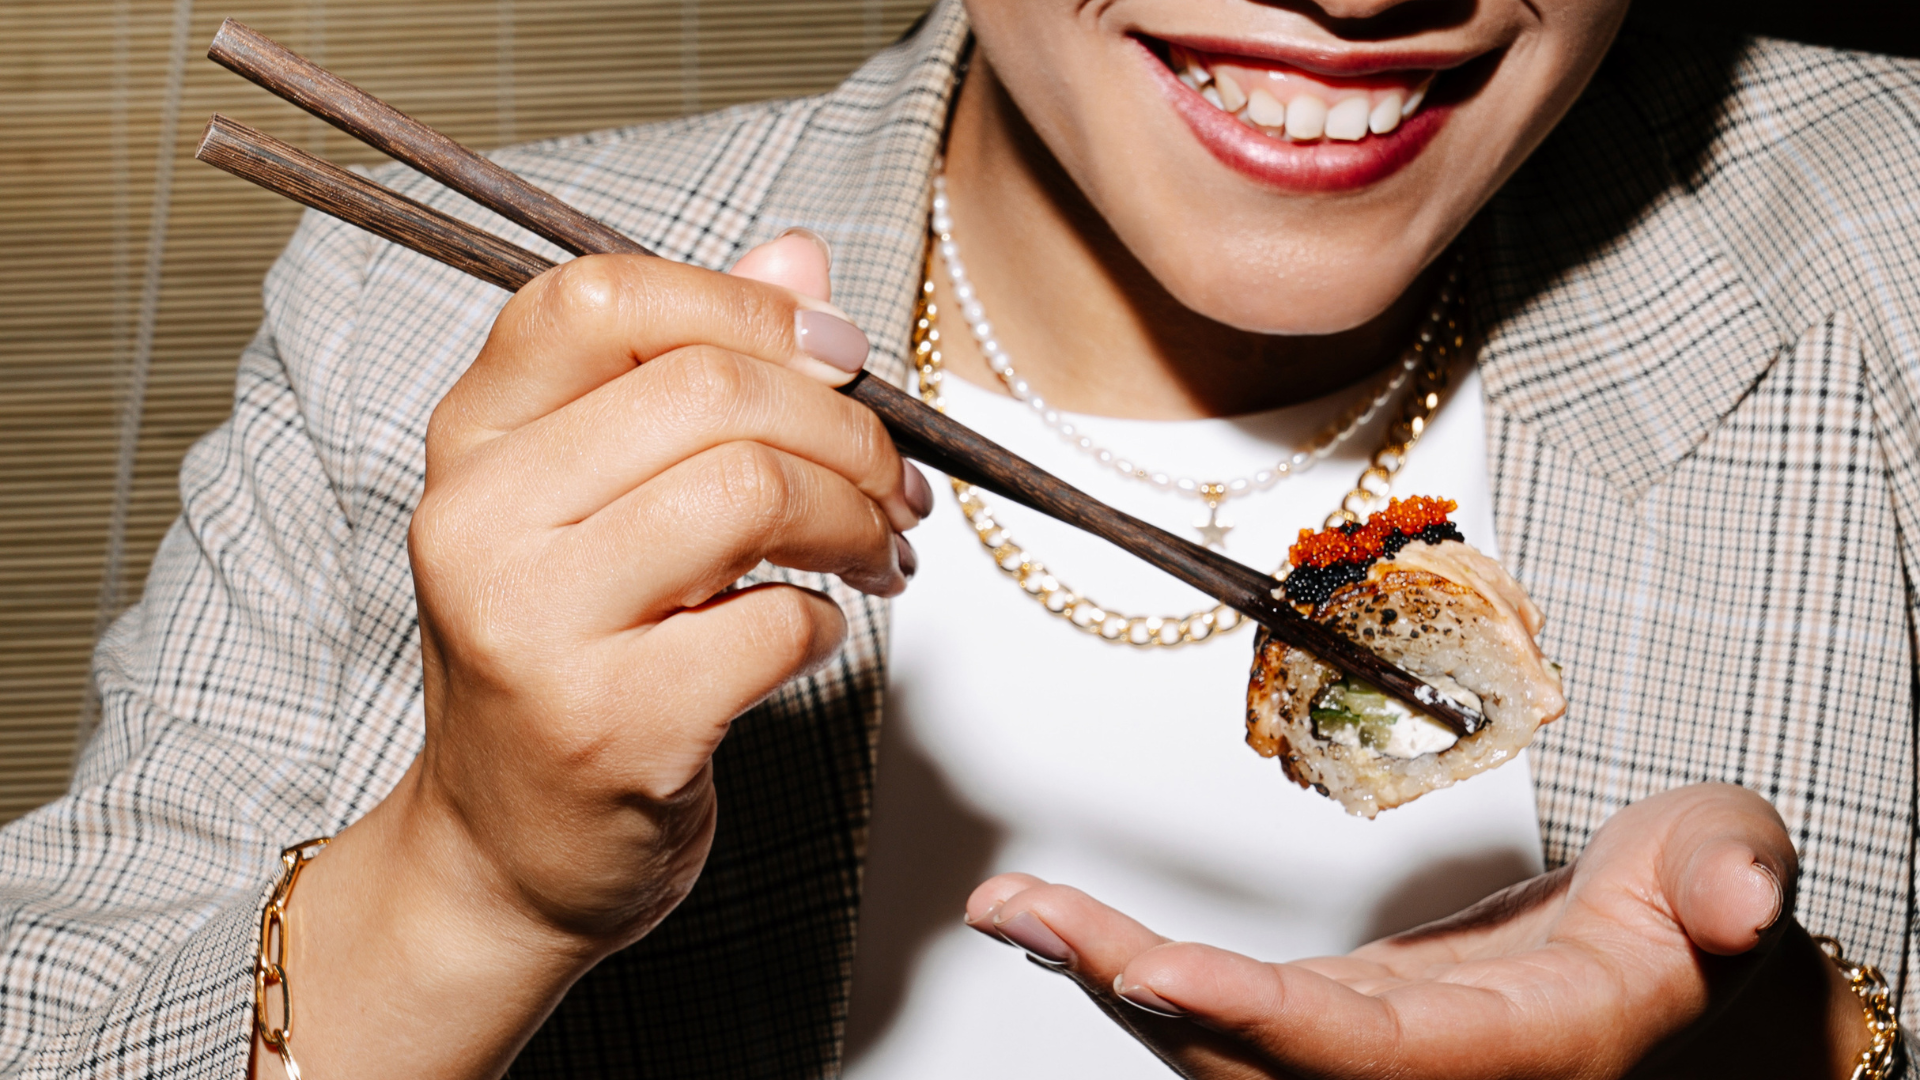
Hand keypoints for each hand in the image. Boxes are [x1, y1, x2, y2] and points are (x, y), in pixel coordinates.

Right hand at [258, 232, 932, 1078]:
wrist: (504, 855)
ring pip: (750, 493)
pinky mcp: (610, 725)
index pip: (601, 298)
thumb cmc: (567, 660)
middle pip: (707, 392)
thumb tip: (800, 256)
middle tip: (895, 484)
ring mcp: (535, 628)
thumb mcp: (595, 502)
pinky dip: (829, 623)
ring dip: (856, 520)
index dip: (746, 304)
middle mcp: (480, 520)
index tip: (839, 354)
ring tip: (879, 553)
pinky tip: (813, 635)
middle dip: (845, 430)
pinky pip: (777, 624)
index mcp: (474, 440)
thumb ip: (690, 369)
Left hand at [966, 783, 1871, 1078]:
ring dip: (1106, 972)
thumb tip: (1730, 897)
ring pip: (1214, 1038)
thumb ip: (1729, 869)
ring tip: (1014, 908)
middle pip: (1253, 1059)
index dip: (1261, 1023)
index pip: (1372, 1055)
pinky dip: (1130, 963)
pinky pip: (1213, 1005)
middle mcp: (1421, 1068)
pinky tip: (1058, 923)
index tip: (1158, 974)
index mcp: (1520, 1045)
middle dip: (1130, 987)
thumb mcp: (1725, 861)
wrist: (1657, 953)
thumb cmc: (1686, 906)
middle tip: (1028, 913)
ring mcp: (1364, 1047)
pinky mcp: (1329, 1016)